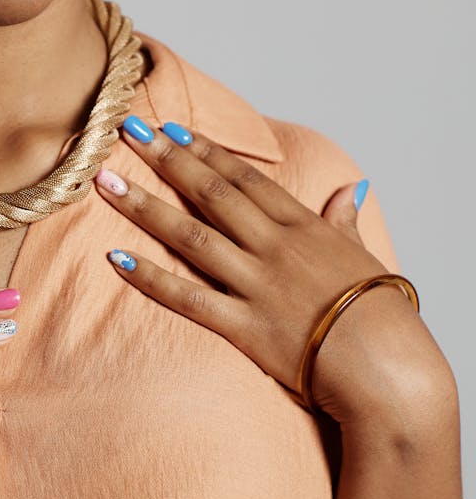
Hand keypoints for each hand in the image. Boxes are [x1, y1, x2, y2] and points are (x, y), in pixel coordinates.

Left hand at [94, 117, 448, 423]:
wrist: (390, 370)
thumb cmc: (380, 313)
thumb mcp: (363, 254)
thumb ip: (344, 219)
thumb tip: (349, 189)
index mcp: (302, 227)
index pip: (244, 179)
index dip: (205, 151)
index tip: (172, 128)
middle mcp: (274, 248)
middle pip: (211, 194)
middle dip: (167, 160)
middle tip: (129, 132)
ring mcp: (257, 285)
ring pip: (190, 236)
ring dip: (145, 207)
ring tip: (107, 183)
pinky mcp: (244, 326)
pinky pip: (187, 297)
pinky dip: (150, 278)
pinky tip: (116, 258)